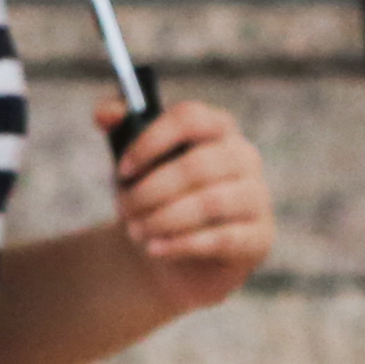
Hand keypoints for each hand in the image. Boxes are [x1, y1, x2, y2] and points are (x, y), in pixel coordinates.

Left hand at [105, 97, 272, 313]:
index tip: (123, 170)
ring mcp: (257, 197)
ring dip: (163, 219)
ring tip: (136, 230)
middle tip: (124, 208)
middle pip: (197, 165)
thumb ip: (116, 123)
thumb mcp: (131, 156)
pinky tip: (155, 248)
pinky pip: (222, 239)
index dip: (151, 142)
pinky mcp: (259, 236)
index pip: (189, 118)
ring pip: (210, 203)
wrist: (168, 245)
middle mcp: (244, 156)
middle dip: (151, 191)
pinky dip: (181, 244)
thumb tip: (105, 115)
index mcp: (216, 126)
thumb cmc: (152, 191)